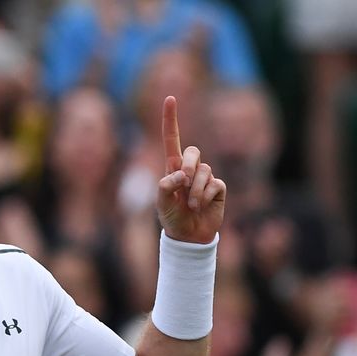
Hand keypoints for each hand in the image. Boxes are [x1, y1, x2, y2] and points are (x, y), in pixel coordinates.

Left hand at [156, 96, 225, 243]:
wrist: (189, 234)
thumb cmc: (171, 217)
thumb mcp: (161, 202)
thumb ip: (165, 185)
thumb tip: (180, 174)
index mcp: (172, 167)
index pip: (171, 139)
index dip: (170, 119)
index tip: (170, 97)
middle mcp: (190, 168)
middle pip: (193, 151)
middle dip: (188, 165)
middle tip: (183, 182)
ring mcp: (205, 177)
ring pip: (204, 171)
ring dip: (195, 190)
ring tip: (191, 205)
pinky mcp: (218, 187)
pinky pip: (214, 184)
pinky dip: (205, 196)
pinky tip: (201, 206)